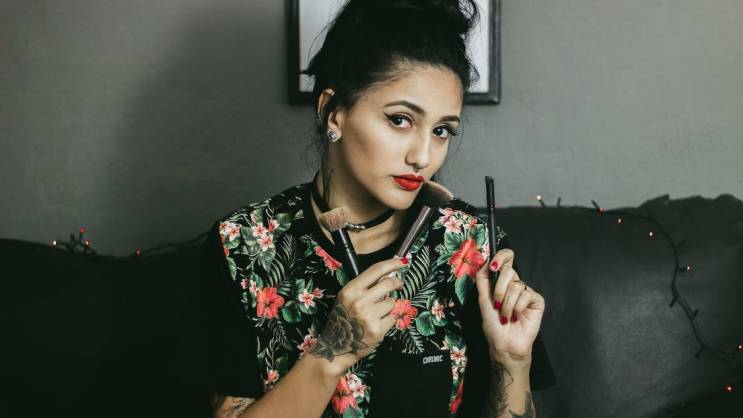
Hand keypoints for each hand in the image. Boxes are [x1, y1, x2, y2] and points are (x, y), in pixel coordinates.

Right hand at [310, 257, 405, 373]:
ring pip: (392, 302)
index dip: (392, 264)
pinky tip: (378, 323)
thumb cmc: (343, 319)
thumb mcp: (347, 297)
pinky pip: (393, 317)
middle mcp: (359, 301)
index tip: (403, 262)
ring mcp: (369, 316)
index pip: (376, 270)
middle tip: (398, 286)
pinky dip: (389, 319)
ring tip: (377, 313)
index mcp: (350, 289)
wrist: (336, 347)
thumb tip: (389, 275)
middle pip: (388, 284)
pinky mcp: (377, 330)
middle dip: (397, 283)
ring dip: (389, 306)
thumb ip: (365, 286)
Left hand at [473, 248, 544, 367]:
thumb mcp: (483, 300)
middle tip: (497, 306)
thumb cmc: (493, 325)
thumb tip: (485, 260)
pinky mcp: (536, 300)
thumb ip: (483, 279)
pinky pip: (526, 295)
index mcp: (501, 282)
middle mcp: (514, 284)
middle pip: (509, 271)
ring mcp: (525, 292)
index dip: (502, 256)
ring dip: (506, 304)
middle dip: (499, 290)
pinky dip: (517, 308)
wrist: (504, 343)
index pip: (506, 259)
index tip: (494, 265)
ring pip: (516, 285)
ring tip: (506, 316)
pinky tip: (516, 317)